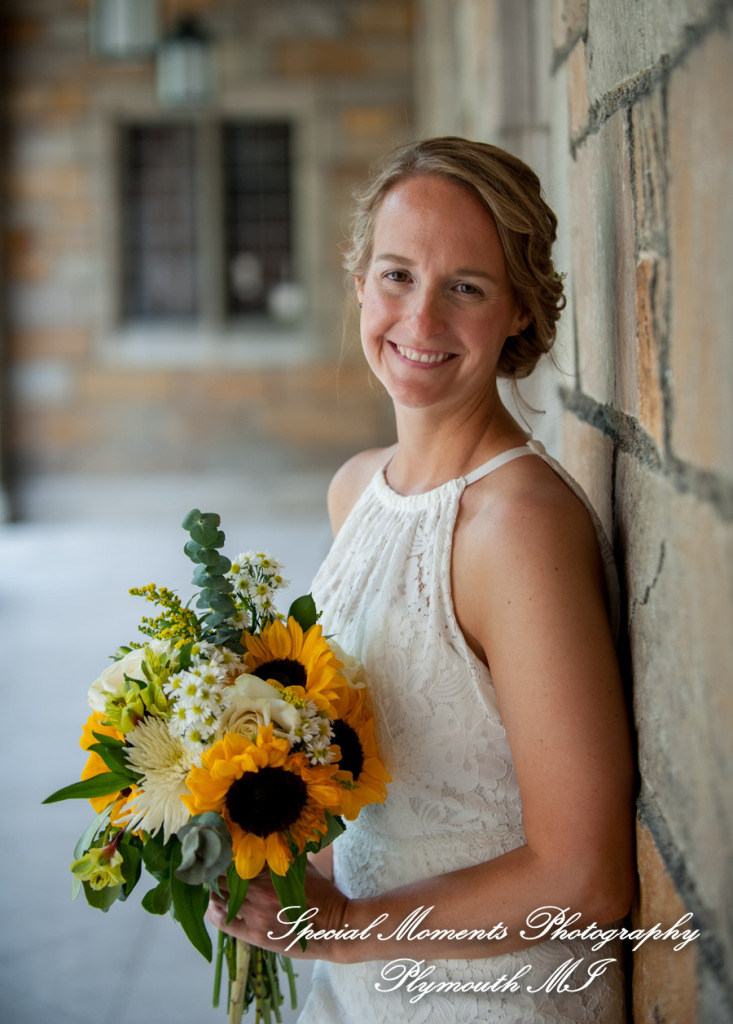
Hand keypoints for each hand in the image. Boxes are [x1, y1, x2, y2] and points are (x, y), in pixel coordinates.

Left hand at [206, 861, 349, 960]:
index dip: (224, 852)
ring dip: (215, 889)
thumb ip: (282, 856)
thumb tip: (266, 841)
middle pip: (222, 878)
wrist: (334, 928)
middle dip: (216, 869)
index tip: (220, 847)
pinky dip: (216, 911)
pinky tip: (216, 903)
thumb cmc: (321, 894)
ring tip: (214, 882)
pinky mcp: (255, 935)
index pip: (235, 859)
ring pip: (220, 898)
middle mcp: (260, 894)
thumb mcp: (302, 867)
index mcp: (272, 873)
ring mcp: (256, 916)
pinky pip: (224, 922)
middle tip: (213, 863)